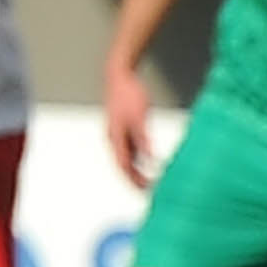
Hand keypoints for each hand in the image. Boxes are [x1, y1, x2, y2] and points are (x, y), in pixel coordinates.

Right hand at [103, 59, 159, 187]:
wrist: (120, 75)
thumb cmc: (129, 94)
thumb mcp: (139, 117)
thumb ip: (144, 139)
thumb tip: (151, 160)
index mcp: (115, 137)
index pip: (123, 166)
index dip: (134, 180)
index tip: (147, 190)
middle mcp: (113, 138)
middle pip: (124, 165)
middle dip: (135, 179)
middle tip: (151, 191)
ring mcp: (118, 133)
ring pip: (127, 157)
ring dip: (138, 169)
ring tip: (153, 180)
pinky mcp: (124, 127)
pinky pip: (131, 147)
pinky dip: (140, 157)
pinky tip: (152, 161)